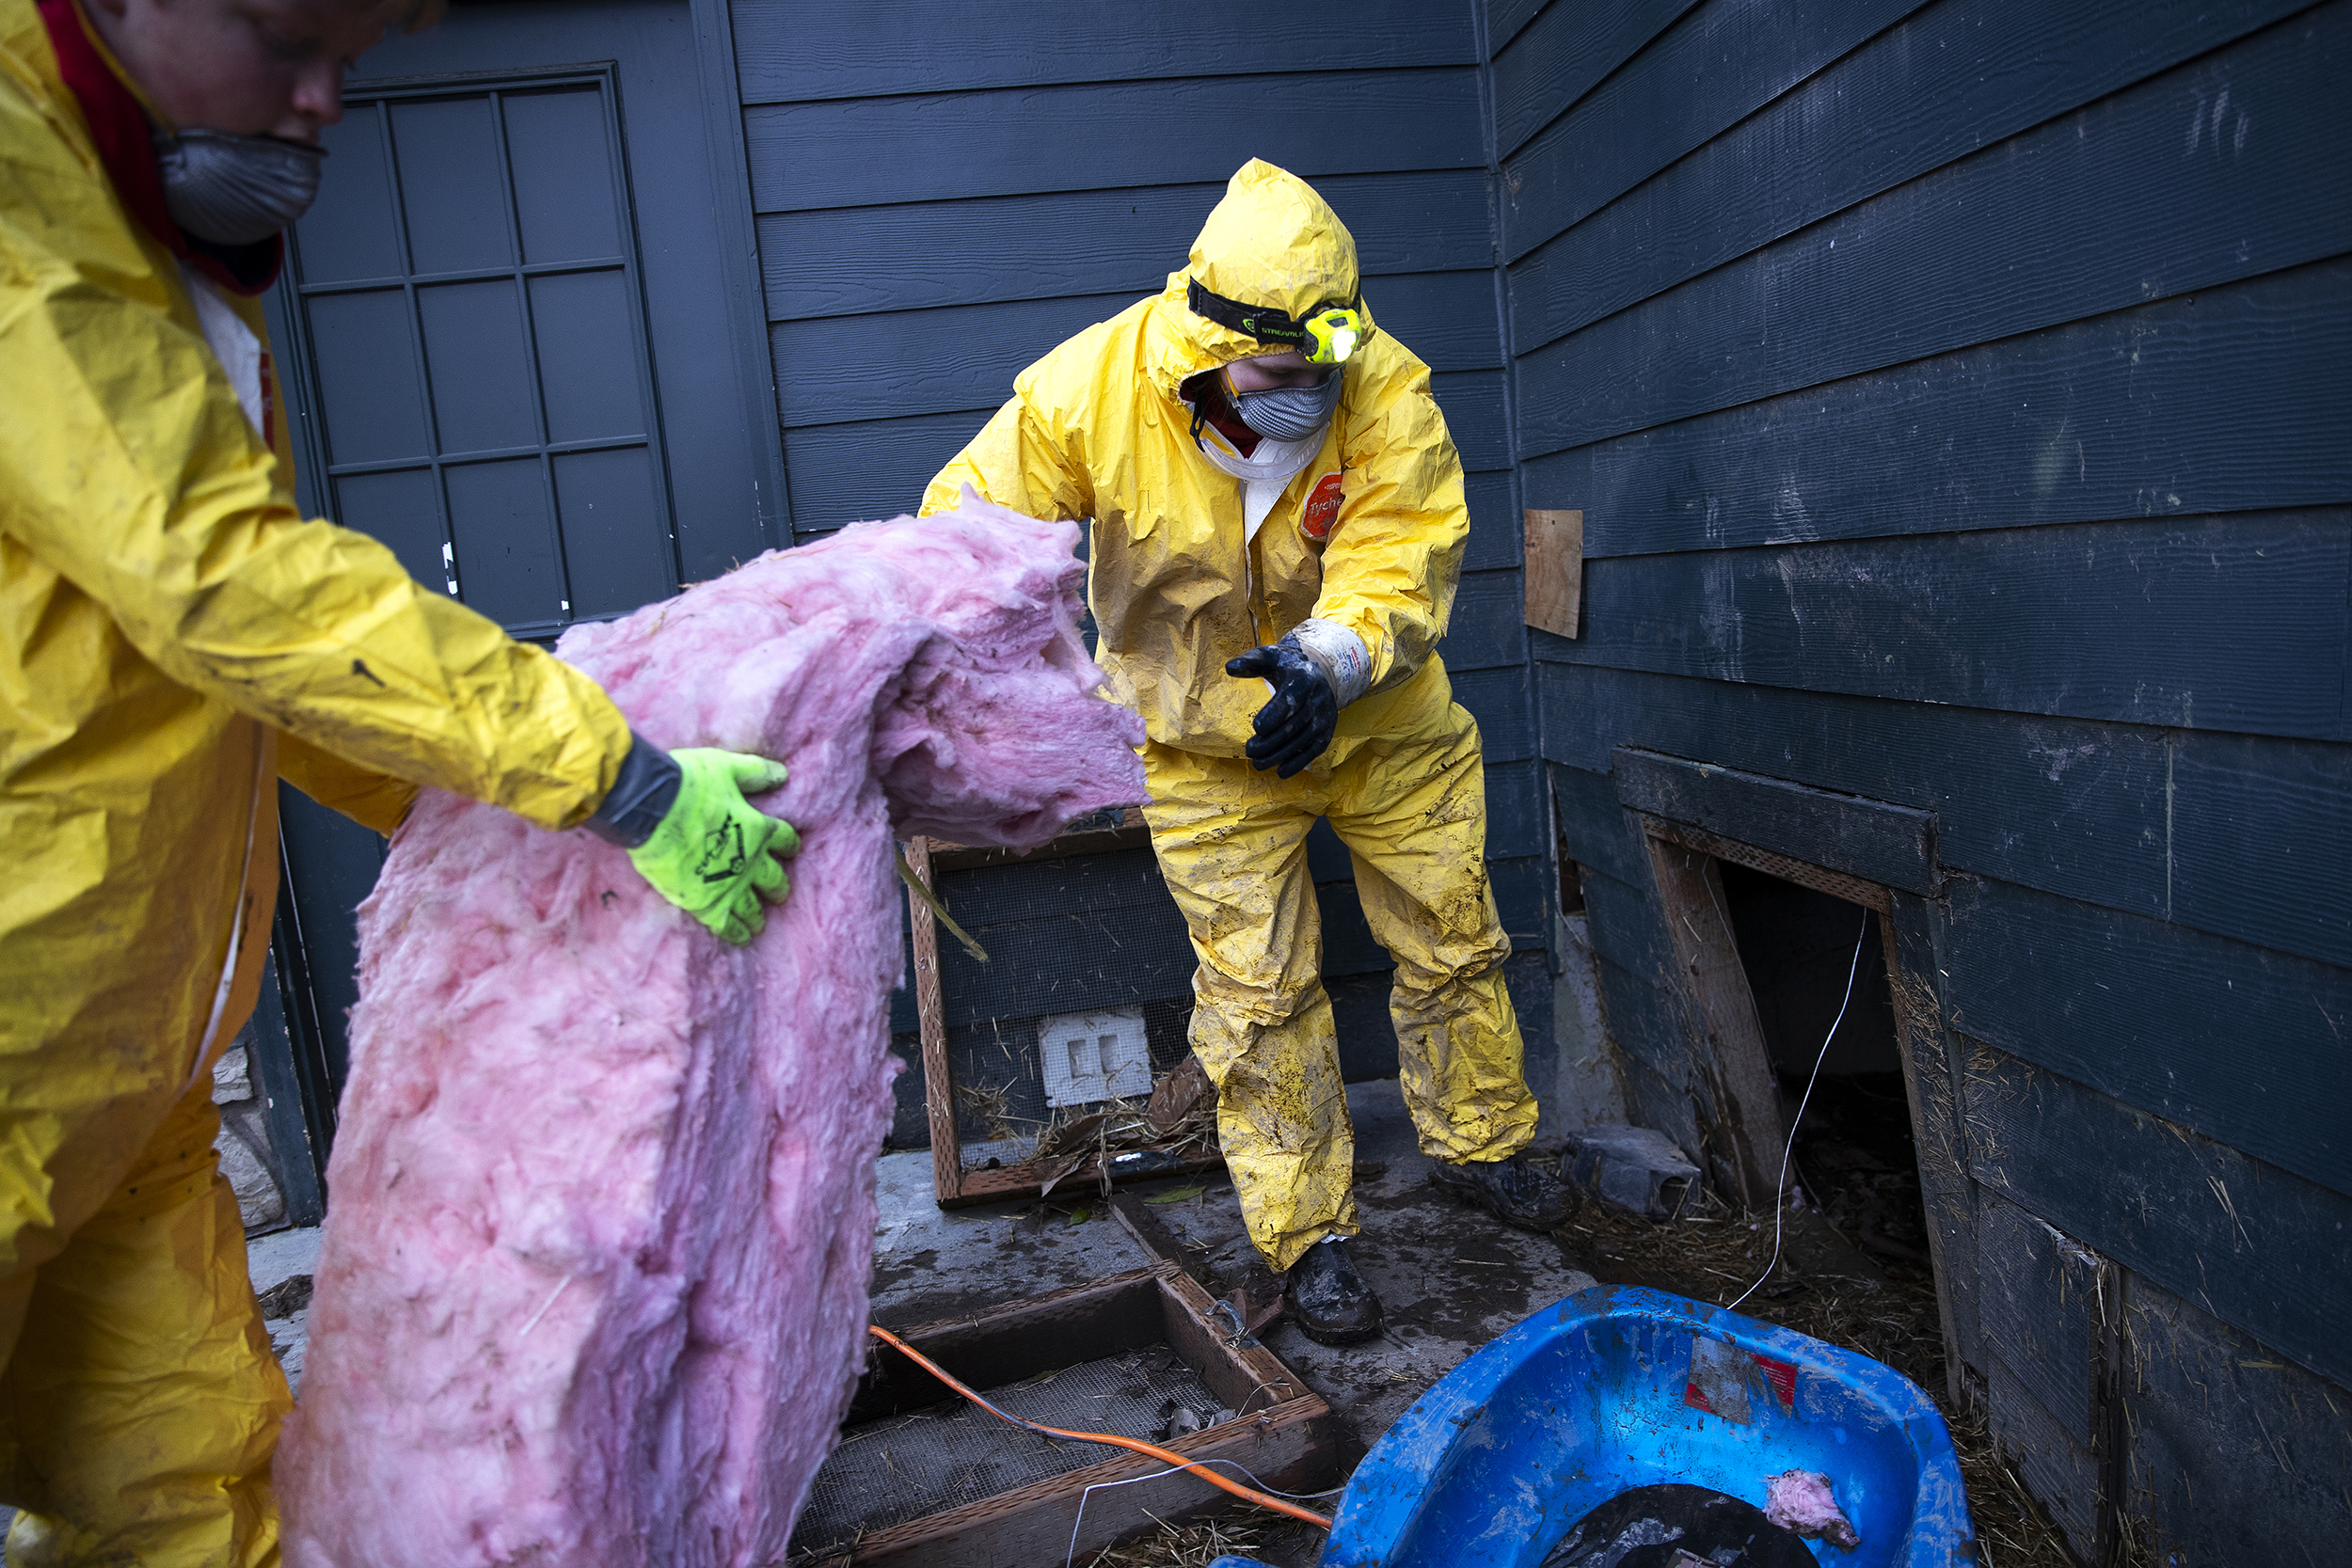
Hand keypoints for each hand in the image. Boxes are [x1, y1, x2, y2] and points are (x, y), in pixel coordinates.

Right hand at [626, 749, 797, 944]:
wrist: (654, 809)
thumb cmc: (689, 783)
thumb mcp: (727, 767)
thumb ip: (756, 773)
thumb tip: (784, 775)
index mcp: (759, 828)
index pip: (784, 839)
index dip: (787, 844)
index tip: (788, 849)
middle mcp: (751, 861)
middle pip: (774, 879)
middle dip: (778, 886)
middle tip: (779, 893)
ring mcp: (729, 885)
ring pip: (752, 906)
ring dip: (757, 914)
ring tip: (759, 922)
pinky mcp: (705, 903)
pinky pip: (726, 924)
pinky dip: (735, 932)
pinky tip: (741, 938)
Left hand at [1225, 638, 1337, 777]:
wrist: (1318, 674)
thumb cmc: (1286, 667)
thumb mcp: (1269, 657)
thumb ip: (1250, 661)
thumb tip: (1230, 667)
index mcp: (1305, 677)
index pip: (1292, 698)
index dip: (1275, 714)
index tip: (1256, 727)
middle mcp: (1320, 698)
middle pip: (1294, 724)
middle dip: (1271, 741)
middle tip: (1249, 750)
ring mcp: (1325, 717)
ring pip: (1302, 741)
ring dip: (1279, 755)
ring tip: (1257, 762)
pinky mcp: (1327, 732)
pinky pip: (1314, 751)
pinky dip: (1298, 763)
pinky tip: (1280, 771)